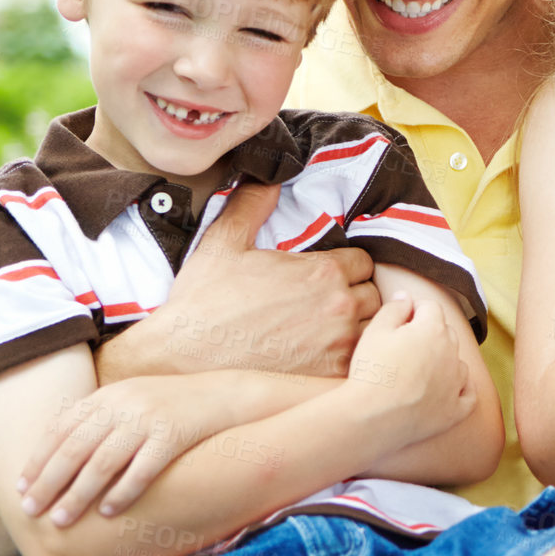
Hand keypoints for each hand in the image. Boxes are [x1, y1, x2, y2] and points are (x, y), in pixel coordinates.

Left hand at [17, 374, 238, 525]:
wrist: (225, 396)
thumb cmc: (173, 407)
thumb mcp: (132, 401)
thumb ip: (100, 419)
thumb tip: (60, 455)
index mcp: (109, 395)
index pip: (61, 429)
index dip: (38, 459)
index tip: (21, 488)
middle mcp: (124, 404)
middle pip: (75, 448)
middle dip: (49, 482)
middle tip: (30, 511)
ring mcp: (149, 419)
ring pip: (103, 462)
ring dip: (78, 494)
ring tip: (61, 519)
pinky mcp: (174, 434)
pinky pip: (142, 469)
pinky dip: (123, 492)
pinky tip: (109, 513)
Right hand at [119, 183, 381, 378]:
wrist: (180, 359)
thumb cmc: (202, 303)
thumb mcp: (224, 243)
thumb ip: (253, 204)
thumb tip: (269, 177)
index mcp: (323, 272)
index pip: (364, 262)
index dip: (346, 270)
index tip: (326, 280)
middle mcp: (340, 307)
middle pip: (374, 296)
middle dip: (355, 297)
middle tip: (326, 308)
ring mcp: (340, 346)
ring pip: (373, 331)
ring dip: (358, 330)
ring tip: (327, 335)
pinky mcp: (331, 378)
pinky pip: (361, 366)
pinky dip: (350, 363)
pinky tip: (323, 361)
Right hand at [347, 294, 475, 443]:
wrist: (372, 417)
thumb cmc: (372, 371)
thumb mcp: (375, 331)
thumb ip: (394, 308)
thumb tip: (406, 297)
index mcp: (433, 329)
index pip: (430, 308)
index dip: (413, 311)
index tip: (399, 321)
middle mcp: (452, 353)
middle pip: (445, 333)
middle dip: (428, 334)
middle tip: (403, 347)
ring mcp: (457, 384)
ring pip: (456, 363)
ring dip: (443, 362)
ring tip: (417, 371)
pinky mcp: (456, 411)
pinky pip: (467, 396)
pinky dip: (459, 390)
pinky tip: (447, 391)